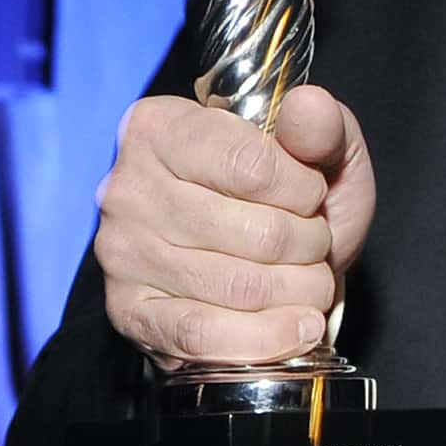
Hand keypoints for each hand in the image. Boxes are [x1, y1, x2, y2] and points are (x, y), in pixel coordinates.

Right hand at [95, 85, 374, 368]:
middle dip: (309, 247)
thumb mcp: (316, 151)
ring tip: (310, 283)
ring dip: (299, 292)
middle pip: (254, 233)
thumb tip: (309, 106)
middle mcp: (128, 188)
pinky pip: (204, 335)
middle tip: (315, 247)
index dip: (303, 190)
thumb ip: (321, 126)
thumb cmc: (285, 200)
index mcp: (161, 127)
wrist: (260, 263)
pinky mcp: (130, 313)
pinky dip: (266, 340)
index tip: (313, 196)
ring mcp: (123, 254)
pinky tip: (298, 330)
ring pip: (239, 287)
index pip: (250, 165)